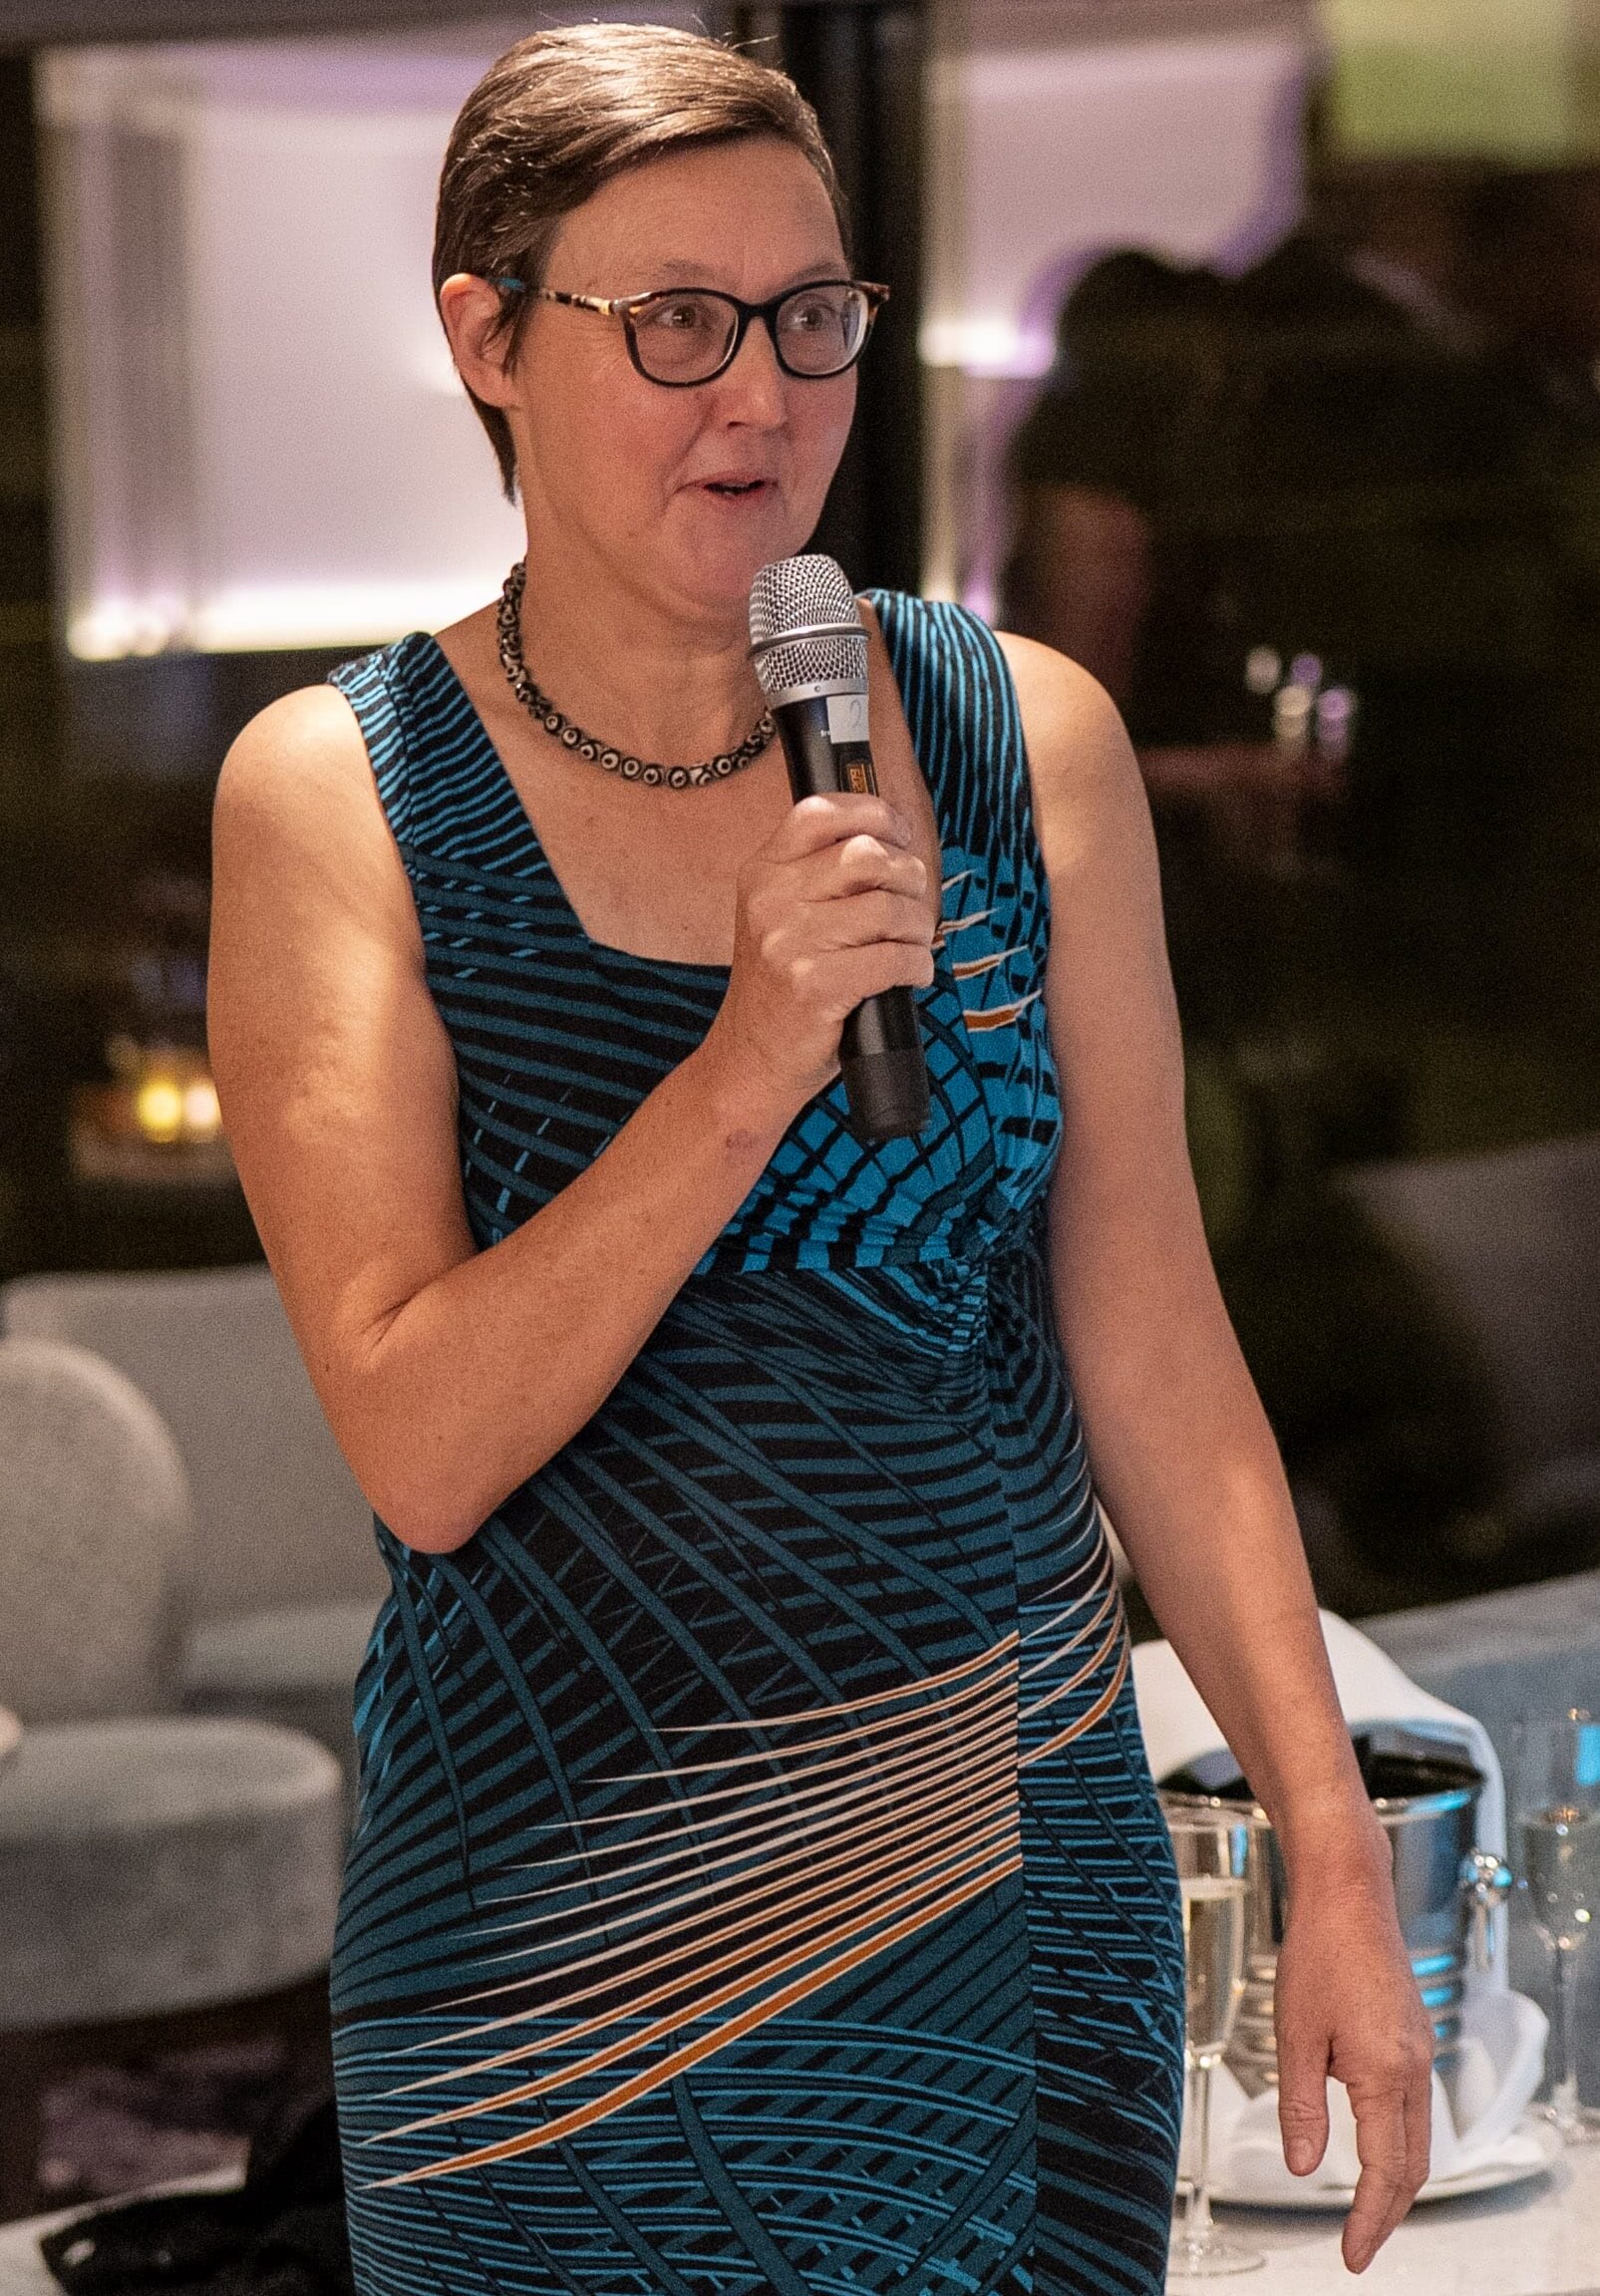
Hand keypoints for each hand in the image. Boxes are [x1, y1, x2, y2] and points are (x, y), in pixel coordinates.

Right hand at [705, 791, 935, 1120]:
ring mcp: (789, 942)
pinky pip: (895, 958)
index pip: (822, 812)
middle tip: (913, 907)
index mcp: (762, 872)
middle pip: (867, 855)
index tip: (902, 837)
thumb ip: (822, 875)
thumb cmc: (783, 987)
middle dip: (909, 878)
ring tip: (912, 946)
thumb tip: (898, 839)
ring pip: (889, 908)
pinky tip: (910, 976)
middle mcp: (769, 899)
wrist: (751, 1058)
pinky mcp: (815, 984)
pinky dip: (917, 967)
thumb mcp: (782, 916)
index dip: (876, 814)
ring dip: (918, 929)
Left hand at [1273, 1867, 1434, 2272]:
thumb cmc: (1319, 1952)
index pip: (1385, 2170)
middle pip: (1413, 2163)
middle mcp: (1414, 2066)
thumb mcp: (1295, 2035)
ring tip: (1366, 2211)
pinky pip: (1415, 2105)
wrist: (1348, 1895)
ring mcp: (1419, 2050)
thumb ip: (1301, 2107)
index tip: (1352, 2254)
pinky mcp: (1414, 2036)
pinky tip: (1374, 2146)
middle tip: (1359, 2245)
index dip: (1369, 2220)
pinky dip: (1399, 2140)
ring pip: (1419, 2137)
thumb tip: (1304, 2167)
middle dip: (1389, 2212)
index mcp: (1385, 2071)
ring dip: (1396, 2179)